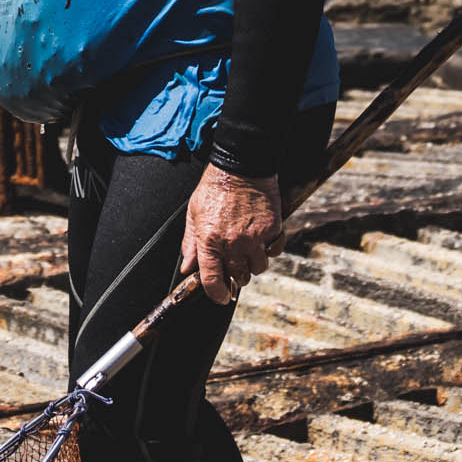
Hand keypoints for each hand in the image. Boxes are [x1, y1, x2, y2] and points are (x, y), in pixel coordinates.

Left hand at [181, 167, 282, 305]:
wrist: (242, 164)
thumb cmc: (215, 187)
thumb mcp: (194, 213)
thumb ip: (190, 243)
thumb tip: (187, 268)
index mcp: (209, 239)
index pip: (212, 280)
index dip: (216, 294)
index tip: (220, 297)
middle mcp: (232, 242)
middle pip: (238, 278)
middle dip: (235, 276)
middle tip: (234, 265)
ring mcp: (254, 237)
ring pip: (258, 268)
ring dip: (253, 264)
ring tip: (248, 250)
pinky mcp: (272, 229)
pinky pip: (273, 252)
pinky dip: (269, 250)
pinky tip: (261, 240)